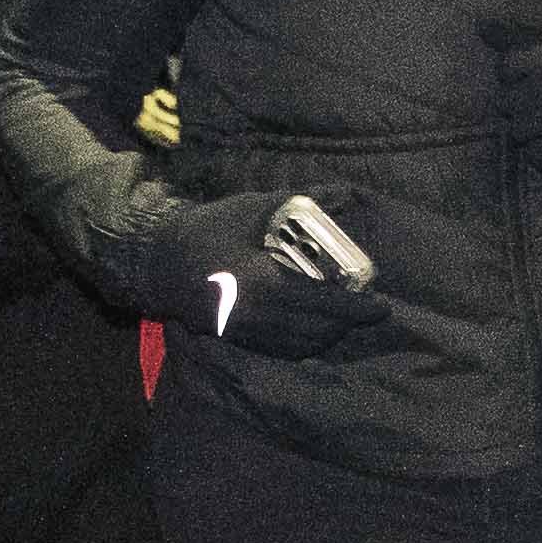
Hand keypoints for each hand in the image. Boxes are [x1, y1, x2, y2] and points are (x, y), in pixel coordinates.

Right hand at [147, 192, 393, 355]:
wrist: (158, 261)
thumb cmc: (208, 230)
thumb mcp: (253, 209)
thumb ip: (302, 202)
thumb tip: (344, 193)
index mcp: (269, 285)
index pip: (327, 306)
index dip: (359, 310)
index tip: (383, 306)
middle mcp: (262, 317)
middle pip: (320, 330)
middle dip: (348, 323)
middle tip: (367, 308)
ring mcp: (249, 333)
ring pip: (304, 345)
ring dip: (329, 334)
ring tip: (343, 316)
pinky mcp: (238, 340)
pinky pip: (283, 350)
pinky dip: (306, 342)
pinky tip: (314, 328)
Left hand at [483, 25, 541, 173]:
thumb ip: (521, 37)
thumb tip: (478, 24)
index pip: (506, 68)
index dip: (515, 76)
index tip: (531, 80)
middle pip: (506, 102)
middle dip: (519, 105)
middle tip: (539, 105)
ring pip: (517, 131)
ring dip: (529, 130)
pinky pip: (535, 156)